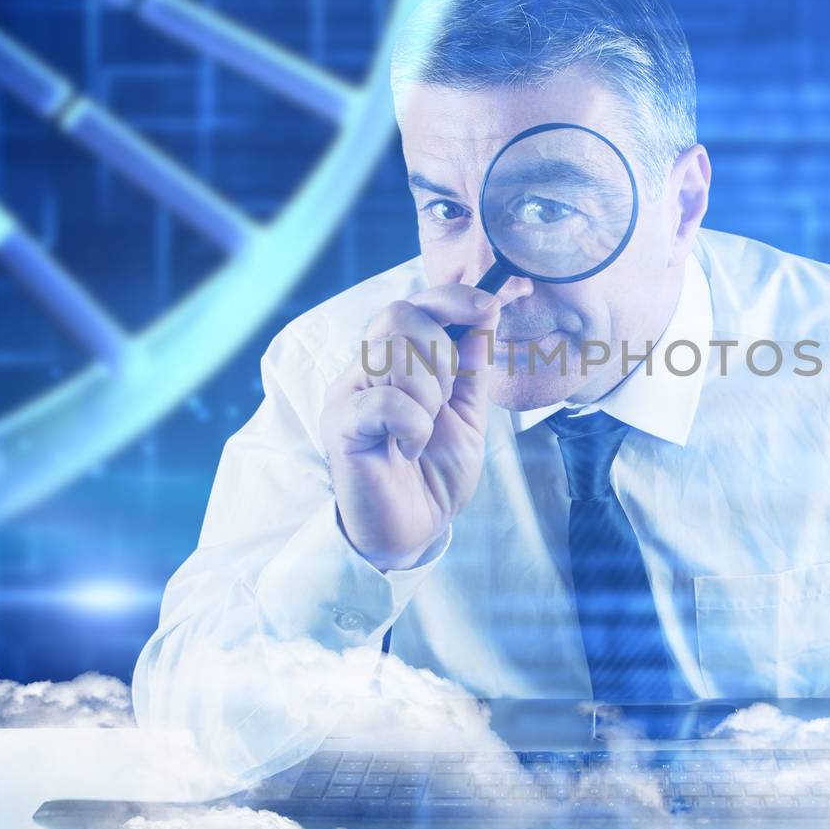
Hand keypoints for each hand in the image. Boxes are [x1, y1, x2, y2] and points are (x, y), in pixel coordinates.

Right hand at [321, 284, 502, 569]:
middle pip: (400, 316)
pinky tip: (409, 448)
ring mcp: (348, 394)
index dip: (451, 298)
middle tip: (445, 401)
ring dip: (430, 392)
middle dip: (442, 355)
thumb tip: (486, 310)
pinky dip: (413, 424)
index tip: (489, 306)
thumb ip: (473, 366)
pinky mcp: (340, 425)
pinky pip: (384, 400)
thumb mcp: (468, 414)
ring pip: (393, 352)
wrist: (414, 531)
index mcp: (395, 362)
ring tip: (426, 427)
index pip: (414, 305)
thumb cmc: (435, 473)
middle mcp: (365, 369)